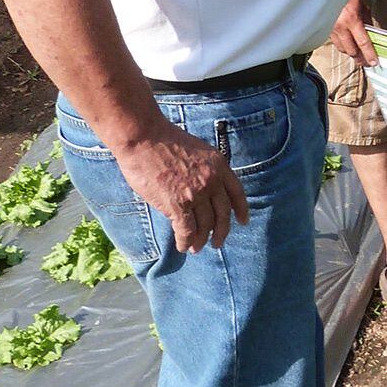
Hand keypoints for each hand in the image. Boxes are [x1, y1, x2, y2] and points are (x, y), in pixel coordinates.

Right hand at [112, 119, 250, 251]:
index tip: (242, 222)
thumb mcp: (197, 149)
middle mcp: (212, 180)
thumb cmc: (163, 140)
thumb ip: (204, 169)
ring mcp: (196, 193)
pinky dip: (185, 242)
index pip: (236, 192)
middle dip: (221, 232)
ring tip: (195, 248)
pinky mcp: (178, 204)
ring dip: (200, 240)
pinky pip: (186, 231)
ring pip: (205, 225)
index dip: (241, 209)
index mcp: (218, 165)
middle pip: (222, 214)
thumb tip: (204, 191)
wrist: (143, 137)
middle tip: (217, 243)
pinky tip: (182, 247)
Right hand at [330, 0, 378, 65]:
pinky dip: (342, 45)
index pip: (363, 42)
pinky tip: (346, 45)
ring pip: (342, 48)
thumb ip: (367, 19)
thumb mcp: (362, 3)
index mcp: (352, 20)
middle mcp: (340, 27)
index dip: (369, 54)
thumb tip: (372, 31)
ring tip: (358, 55)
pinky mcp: (325, 28)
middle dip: (360, 58)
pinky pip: (334, 42)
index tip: (374, 62)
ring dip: (350, 53)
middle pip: (351, 50)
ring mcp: (331, 29)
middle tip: (366, 62)